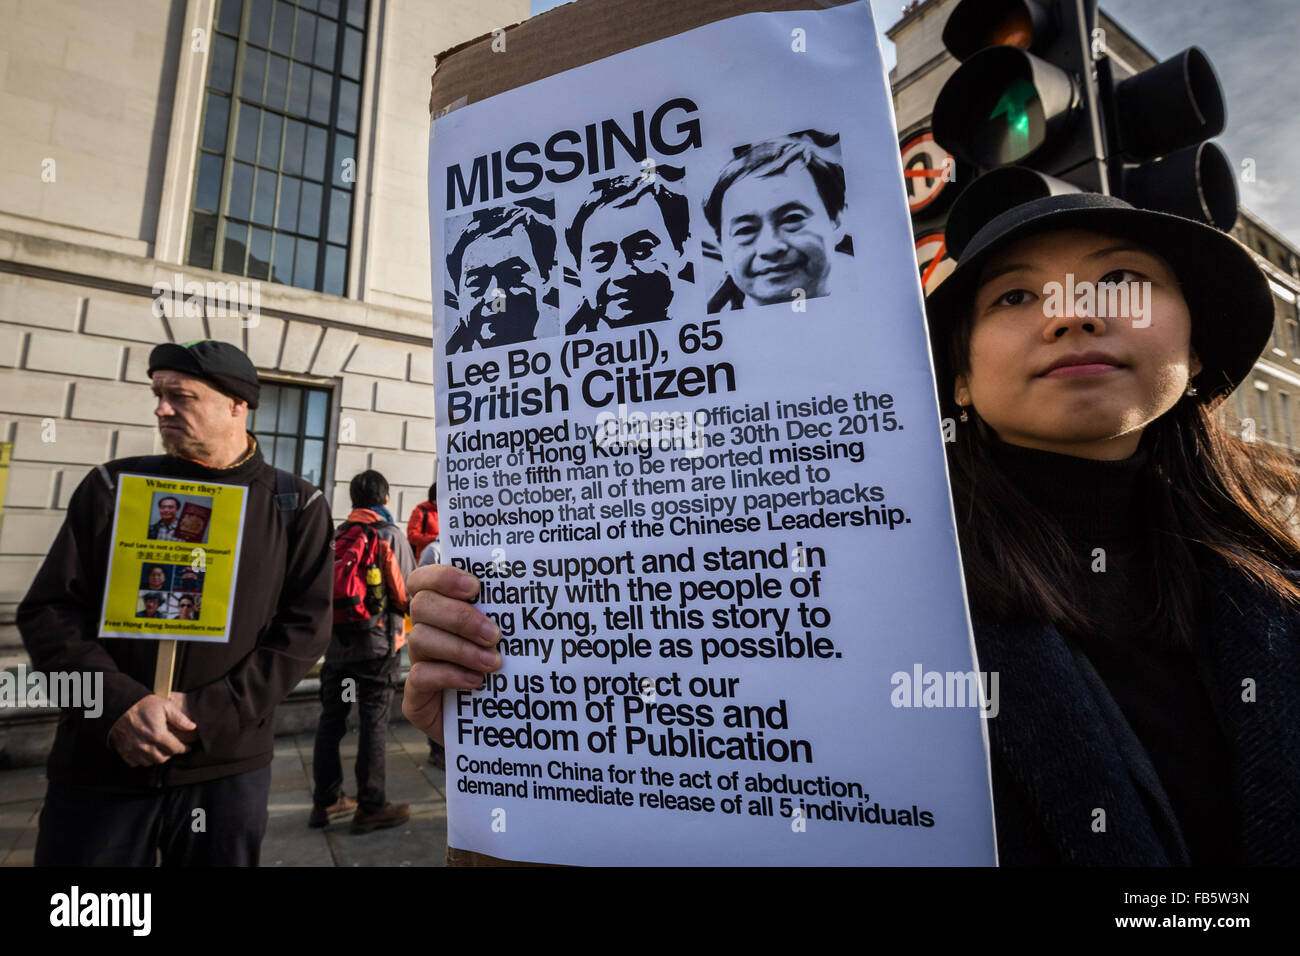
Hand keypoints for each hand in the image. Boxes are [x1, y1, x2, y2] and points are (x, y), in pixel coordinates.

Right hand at [107, 693, 197, 766]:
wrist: (119, 707)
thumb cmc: (142, 705)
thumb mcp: (164, 705)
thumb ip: (179, 718)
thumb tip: (193, 727)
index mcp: (157, 735)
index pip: (175, 749)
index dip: (184, 749)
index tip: (187, 747)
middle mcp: (146, 746)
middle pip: (164, 758)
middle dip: (171, 753)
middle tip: (173, 747)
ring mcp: (134, 750)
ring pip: (151, 762)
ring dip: (158, 757)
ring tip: (161, 749)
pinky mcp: (125, 752)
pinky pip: (137, 763)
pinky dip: (144, 759)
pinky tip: (147, 751)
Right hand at [402, 565, 501, 744]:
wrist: (499, 719)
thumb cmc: (508, 667)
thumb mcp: (511, 637)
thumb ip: (509, 613)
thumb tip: (529, 589)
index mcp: (443, 607)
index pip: (424, 580)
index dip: (443, 577)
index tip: (475, 587)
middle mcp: (425, 630)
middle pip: (422, 605)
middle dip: (460, 617)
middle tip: (494, 634)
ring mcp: (418, 662)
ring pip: (420, 639)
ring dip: (460, 649)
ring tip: (493, 663)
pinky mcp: (415, 696)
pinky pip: (419, 677)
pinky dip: (450, 675)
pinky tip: (476, 681)